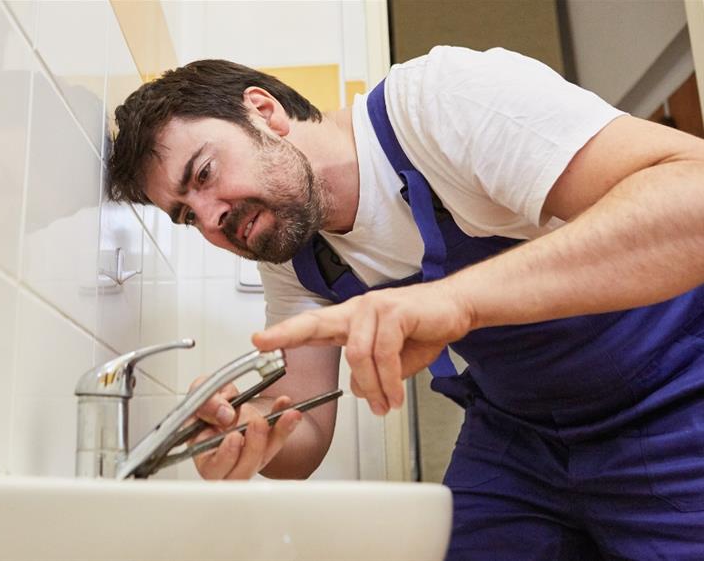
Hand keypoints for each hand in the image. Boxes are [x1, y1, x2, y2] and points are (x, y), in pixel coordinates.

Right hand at [187, 376, 302, 479]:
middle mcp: (226, 463)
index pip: (213, 468)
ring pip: (263, 459)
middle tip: (257, 423)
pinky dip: (285, 426)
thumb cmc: (205, 405)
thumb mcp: (197, 395)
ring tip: (286, 414)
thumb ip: (207, 404)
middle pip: (242, 472)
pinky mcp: (264, 448)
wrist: (220, 401)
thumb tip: (225, 414)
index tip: (234, 437)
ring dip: (277, 436)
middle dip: (253, 448)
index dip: (225, 457)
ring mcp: (247, 457)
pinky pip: (276, 442)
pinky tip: (291, 412)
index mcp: (202, 454)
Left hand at [252, 283, 472, 415]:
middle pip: (316, 324)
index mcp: (352, 320)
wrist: (458, 308)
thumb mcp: (395, 359)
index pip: (312, 325)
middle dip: (286, 334)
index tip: (258, 340)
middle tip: (263, 343)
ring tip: (384, 406)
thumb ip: (375, 373)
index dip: (284, 333)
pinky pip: (383, 353)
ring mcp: (375, 308)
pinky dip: (389, 380)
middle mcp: (358, 309)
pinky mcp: (395, 312)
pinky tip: (395, 396)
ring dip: (372, 387)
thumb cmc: (425, 328)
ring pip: (357, 354)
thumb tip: (363, 391)